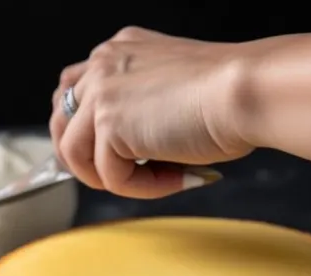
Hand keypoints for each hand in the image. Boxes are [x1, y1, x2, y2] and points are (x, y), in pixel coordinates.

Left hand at [49, 26, 253, 198]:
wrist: (249, 91)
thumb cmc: (229, 93)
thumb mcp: (170, 89)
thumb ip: (138, 105)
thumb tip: (120, 148)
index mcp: (118, 52)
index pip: (72, 92)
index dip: (82, 131)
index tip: (105, 155)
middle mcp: (103, 65)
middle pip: (61, 124)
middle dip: (83, 160)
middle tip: (121, 179)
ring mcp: (101, 93)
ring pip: (77, 157)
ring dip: (114, 179)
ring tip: (157, 181)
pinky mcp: (109, 125)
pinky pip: (109, 177)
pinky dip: (141, 188)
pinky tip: (176, 178)